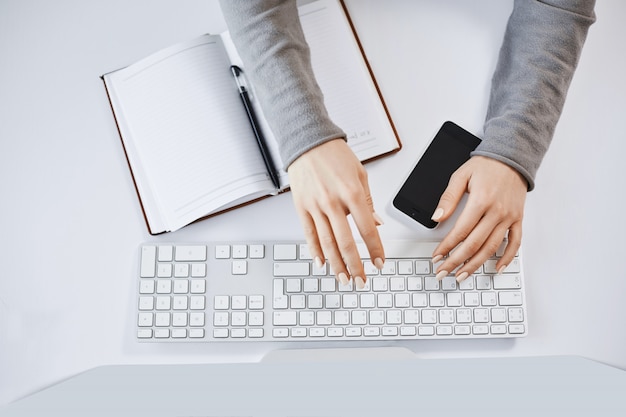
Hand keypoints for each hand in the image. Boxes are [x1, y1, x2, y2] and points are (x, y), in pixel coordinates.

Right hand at [287, 138, 384, 288]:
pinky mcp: (301, 207)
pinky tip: (322, 264)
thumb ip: (368, 202)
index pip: (367, 229)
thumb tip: (376, 225)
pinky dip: (315, 251)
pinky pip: (309, 234)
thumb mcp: (360, 174)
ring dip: (336, 265)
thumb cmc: (335, 156)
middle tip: (361, 281)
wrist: (309, 142)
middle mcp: (332, 202)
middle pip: (346, 242)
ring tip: (344, 279)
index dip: (375, 249)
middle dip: (355, 266)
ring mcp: (315, 206)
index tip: (379, 263)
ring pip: (327, 243)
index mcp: (351, 193)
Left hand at [431, 156, 526, 280]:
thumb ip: (448, 198)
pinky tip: (497, 268)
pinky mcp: (518, 219)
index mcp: (481, 201)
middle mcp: (496, 212)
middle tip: (443, 272)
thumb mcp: (461, 176)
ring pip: (491, 248)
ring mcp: (509, 217)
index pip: (460, 231)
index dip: (446, 247)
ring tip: (462, 275)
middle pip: (474, 244)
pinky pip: (515, 242)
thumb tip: (436, 217)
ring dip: (476, 265)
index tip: (436, 256)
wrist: (512, 157)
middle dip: (456, 262)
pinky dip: (507, 257)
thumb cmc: (486, 165)